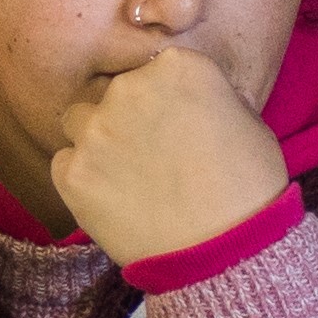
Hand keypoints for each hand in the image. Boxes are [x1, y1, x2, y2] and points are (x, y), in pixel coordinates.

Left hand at [53, 46, 291, 268]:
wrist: (226, 249)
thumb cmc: (249, 187)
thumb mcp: (250, 124)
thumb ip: (211, 99)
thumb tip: (192, 99)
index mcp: (178, 69)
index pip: (155, 68)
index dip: (165, 97)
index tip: (176, 120)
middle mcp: (128, 89)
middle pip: (114, 93)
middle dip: (129, 116)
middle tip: (152, 152)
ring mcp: (94, 131)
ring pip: (80, 121)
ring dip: (98, 141)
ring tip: (129, 175)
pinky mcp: (72, 170)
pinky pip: (67, 163)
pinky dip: (85, 177)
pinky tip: (116, 198)